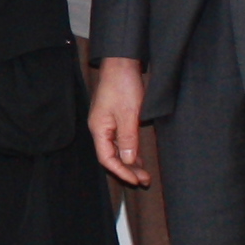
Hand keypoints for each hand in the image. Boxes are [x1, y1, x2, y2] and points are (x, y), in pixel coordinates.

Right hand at [90, 55, 149, 185]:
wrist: (122, 63)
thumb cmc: (122, 85)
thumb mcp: (129, 114)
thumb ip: (128, 139)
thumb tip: (128, 161)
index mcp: (99, 128)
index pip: (107, 158)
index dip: (121, 171)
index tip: (137, 180)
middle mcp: (100, 128)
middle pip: (111, 156)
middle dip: (127, 170)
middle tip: (145, 180)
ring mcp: (107, 123)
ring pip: (117, 149)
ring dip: (130, 162)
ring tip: (144, 174)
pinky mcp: (115, 118)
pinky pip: (121, 140)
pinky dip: (130, 150)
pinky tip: (139, 157)